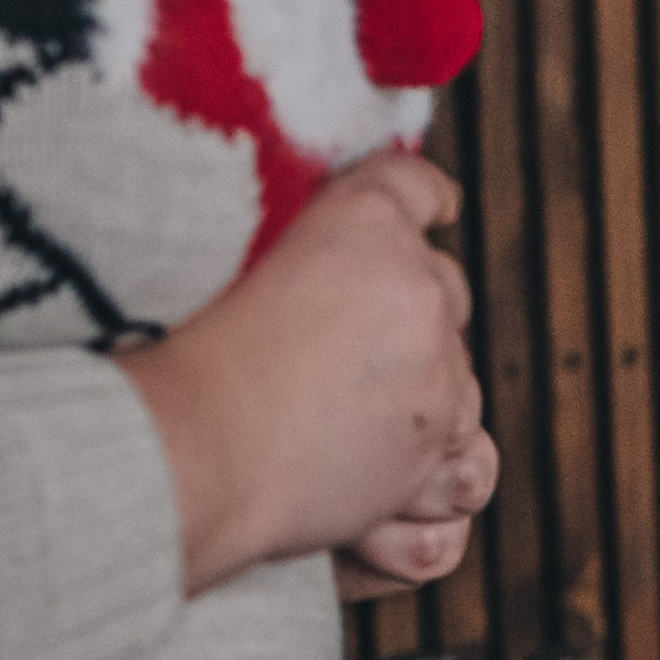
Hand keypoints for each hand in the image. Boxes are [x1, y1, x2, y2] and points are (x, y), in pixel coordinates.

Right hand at [118, 155, 494, 597]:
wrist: (193, 446)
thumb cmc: (188, 357)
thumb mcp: (234, 256)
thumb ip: (302, 246)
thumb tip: (336, 257)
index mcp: (362, 218)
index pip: (415, 187)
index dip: (427, 199)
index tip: (440, 206)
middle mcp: (417, 287)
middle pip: (446, 289)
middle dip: (414, 313)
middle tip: (357, 343)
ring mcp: (439, 370)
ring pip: (462, 379)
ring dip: (423, 398)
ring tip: (352, 422)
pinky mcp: (439, 443)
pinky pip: (471, 458)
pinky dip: (439, 470)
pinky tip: (399, 472)